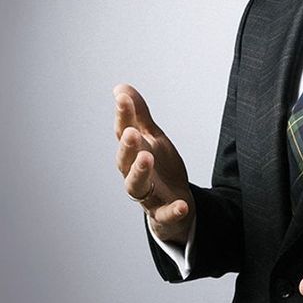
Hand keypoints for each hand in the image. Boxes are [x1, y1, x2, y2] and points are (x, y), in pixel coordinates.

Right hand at [113, 83, 195, 244]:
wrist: (175, 202)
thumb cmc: (159, 167)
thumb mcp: (153, 139)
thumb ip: (139, 116)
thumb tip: (121, 89)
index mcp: (133, 153)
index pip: (123, 133)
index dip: (122, 115)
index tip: (122, 97)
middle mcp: (134, 174)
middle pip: (124, 161)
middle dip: (127, 147)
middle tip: (131, 133)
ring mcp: (147, 195)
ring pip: (136, 186)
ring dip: (140, 172)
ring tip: (147, 157)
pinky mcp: (163, 213)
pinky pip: (166, 214)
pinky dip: (173, 211)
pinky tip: (182, 205)